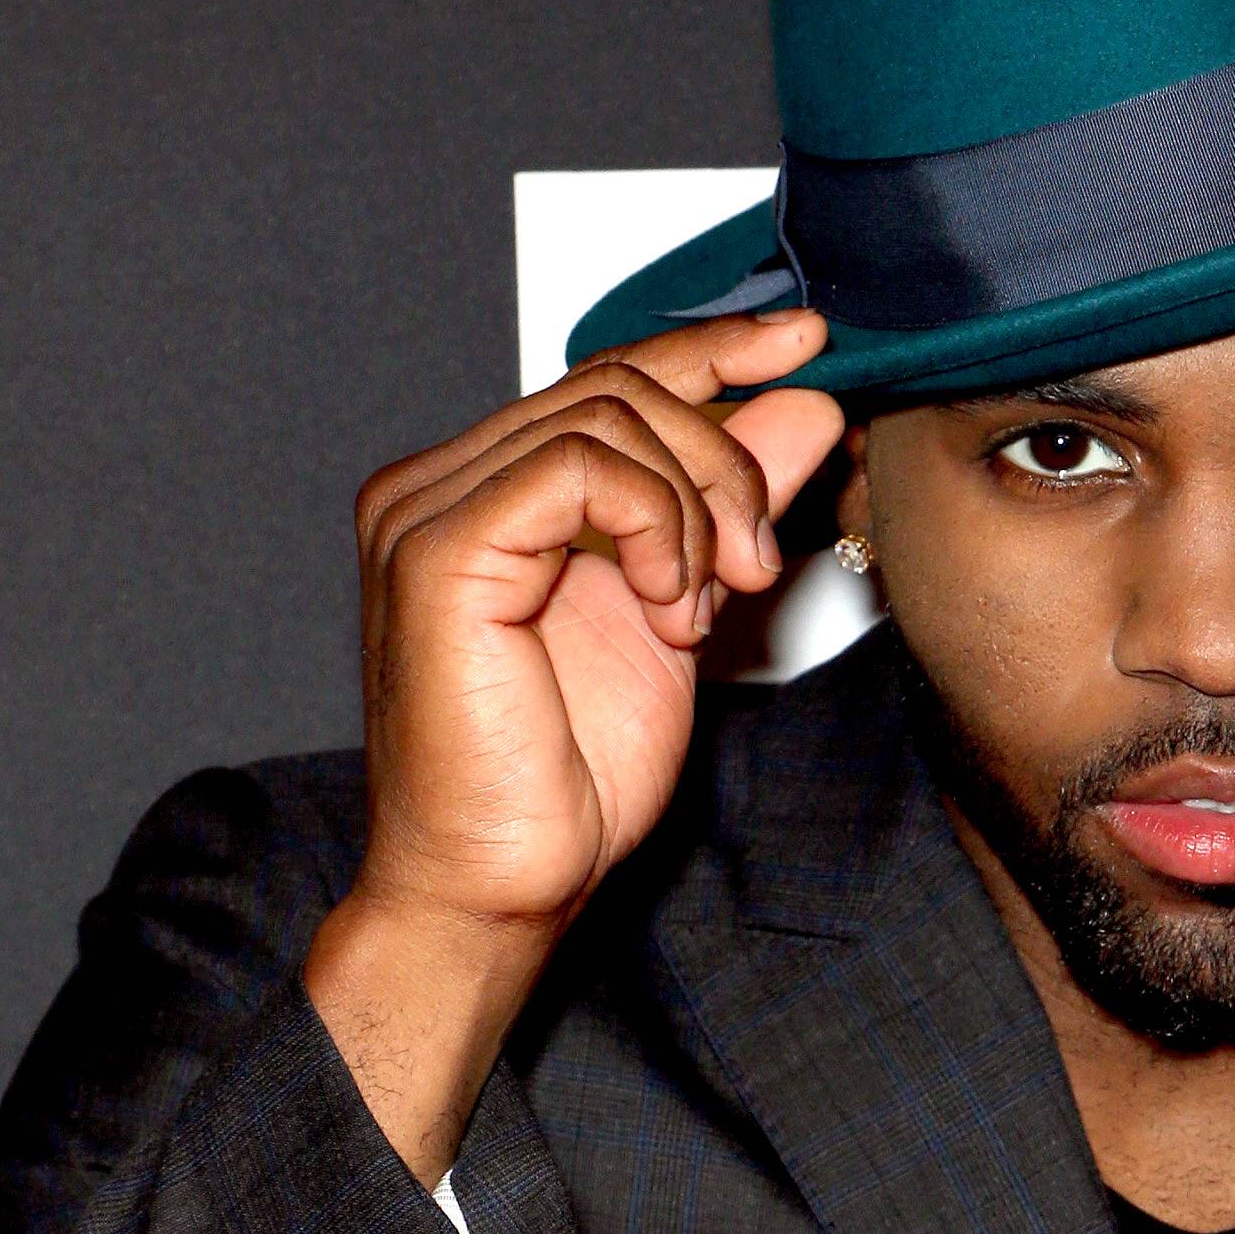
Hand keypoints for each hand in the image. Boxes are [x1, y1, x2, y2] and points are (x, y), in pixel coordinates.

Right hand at [305, 308, 843, 1183]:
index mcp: (488, 491)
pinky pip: (579, 469)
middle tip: (761, 562)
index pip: (609, 376)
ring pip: (609, 417)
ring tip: (710, 604)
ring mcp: (425, 508)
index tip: (808, 344)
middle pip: (619, 385)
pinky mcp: (435, 548)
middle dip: (726, 458)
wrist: (503, 889)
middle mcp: (441, 483)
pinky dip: (655, 525)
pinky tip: (670, 604)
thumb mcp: (683, 614)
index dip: (715, 347)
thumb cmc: (567, 783)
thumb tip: (801, 402)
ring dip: (699, 507)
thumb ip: (727, 506)